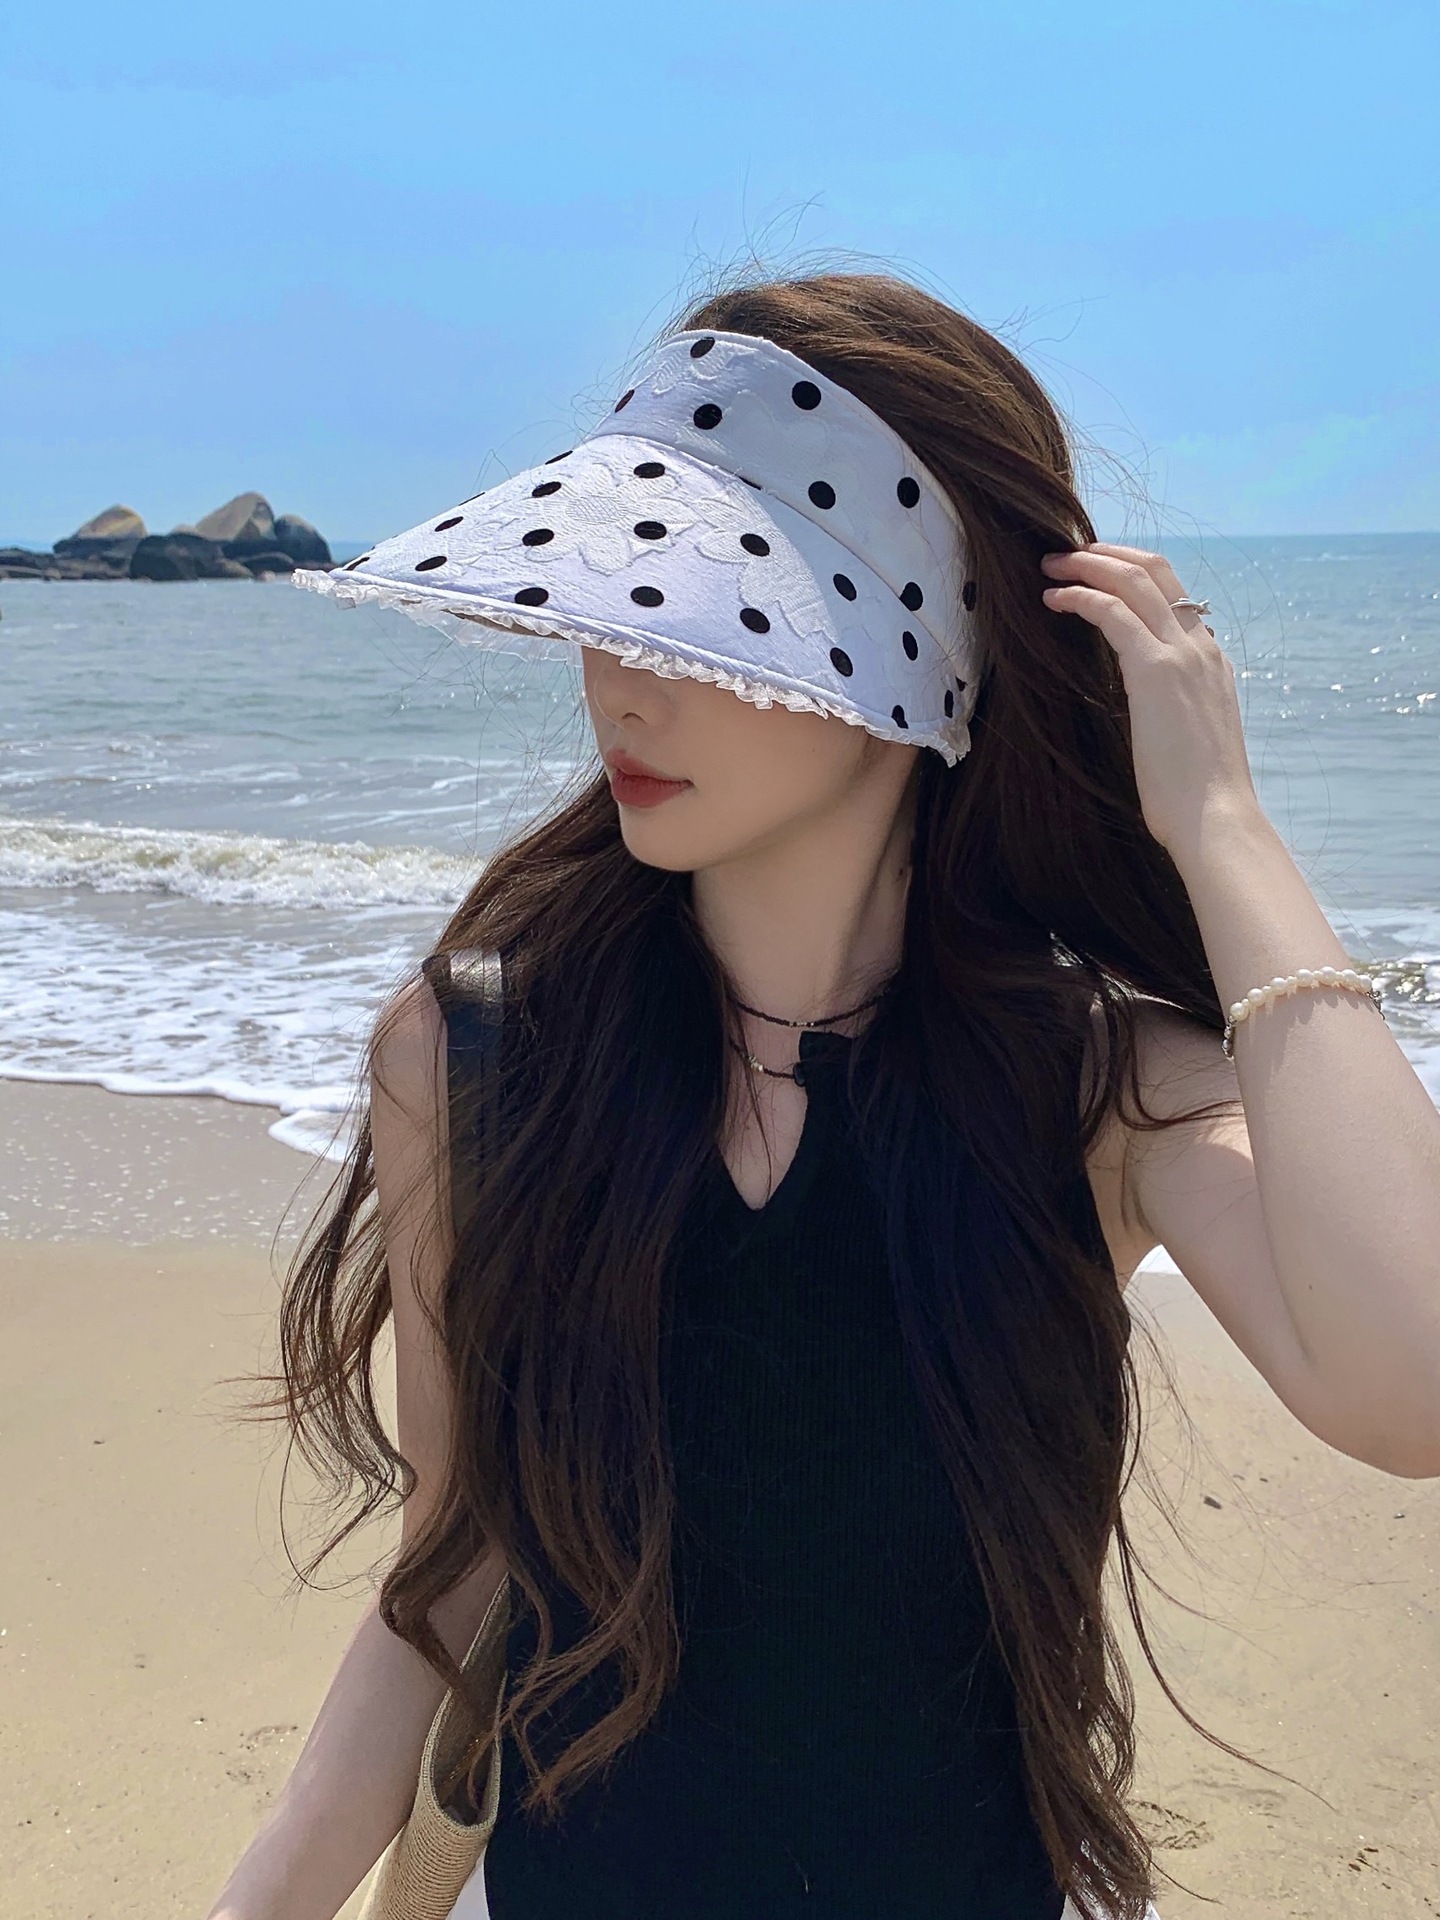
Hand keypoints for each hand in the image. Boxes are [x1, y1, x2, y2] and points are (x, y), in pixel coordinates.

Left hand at [1040, 542, 1260, 865]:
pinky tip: (1055, 599)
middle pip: (1156, 570)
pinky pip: (1113, 613)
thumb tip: (1144, 707)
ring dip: (1088, 564)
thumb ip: (1170, 707)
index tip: (1095, 571)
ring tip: (1052, 566)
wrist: (1217, 818)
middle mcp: (1201, 647)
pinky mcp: (1156, 670)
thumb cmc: (1196, 795)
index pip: (1174, 594)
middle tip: (1067, 554)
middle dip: (1107, 553)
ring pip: (1135, 579)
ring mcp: (1183, 654)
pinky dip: (1081, 597)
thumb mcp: (1187, 735)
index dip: (1132, 573)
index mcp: (1211, 661)